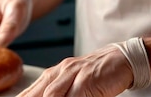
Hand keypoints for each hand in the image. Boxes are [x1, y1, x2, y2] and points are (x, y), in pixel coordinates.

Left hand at [18, 44, 133, 96]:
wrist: (121, 59)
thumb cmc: (96, 75)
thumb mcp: (72, 85)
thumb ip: (57, 94)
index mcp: (52, 75)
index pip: (29, 94)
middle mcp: (59, 73)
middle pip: (37, 95)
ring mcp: (72, 75)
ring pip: (51, 96)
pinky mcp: (86, 80)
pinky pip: (74, 96)